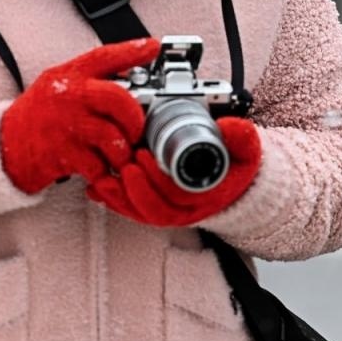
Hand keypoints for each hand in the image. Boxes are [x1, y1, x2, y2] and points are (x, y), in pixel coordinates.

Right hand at [0, 37, 155, 194]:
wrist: (2, 146)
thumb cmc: (36, 117)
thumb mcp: (57, 85)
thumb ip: (87, 80)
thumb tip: (128, 77)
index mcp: (68, 75)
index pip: (104, 56)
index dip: (132, 50)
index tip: (153, 47)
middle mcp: (68, 96)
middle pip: (118, 98)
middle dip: (136, 118)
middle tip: (137, 130)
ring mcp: (65, 125)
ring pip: (112, 136)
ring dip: (123, 151)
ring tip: (120, 156)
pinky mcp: (63, 154)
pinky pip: (98, 165)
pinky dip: (106, 174)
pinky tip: (103, 174)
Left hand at [86, 116, 260, 226]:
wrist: (234, 181)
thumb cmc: (236, 163)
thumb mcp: (246, 149)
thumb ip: (242, 137)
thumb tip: (230, 127)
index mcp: (206, 197)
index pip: (178, 196)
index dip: (157, 180)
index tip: (142, 156)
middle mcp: (185, 210)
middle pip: (154, 208)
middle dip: (133, 188)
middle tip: (121, 163)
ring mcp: (169, 211)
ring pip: (139, 213)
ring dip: (118, 198)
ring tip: (101, 179)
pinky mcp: (153, 207)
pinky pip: (131, 211)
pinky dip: (112, 202)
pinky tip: (95, 189)